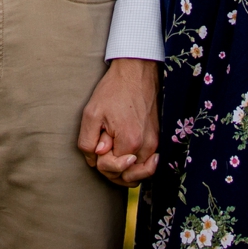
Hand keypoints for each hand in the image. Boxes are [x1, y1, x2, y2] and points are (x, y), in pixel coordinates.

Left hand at [77, 58, 160, 186]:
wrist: (137, 71)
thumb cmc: (113, 90)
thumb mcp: (91, 113)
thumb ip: (87, 142)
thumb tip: (96, 159)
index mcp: (130, 142)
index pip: (112, 170)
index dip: (100, 161)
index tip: (98, 144)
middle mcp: (148, 146)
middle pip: (128, 177)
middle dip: (112, 169)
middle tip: (104, 151)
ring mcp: (156, 143)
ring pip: (140, 174)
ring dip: (125, 169)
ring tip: (114, 154)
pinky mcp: (159, 138)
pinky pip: (148, 163)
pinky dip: (137, 164)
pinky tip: (127, 154)